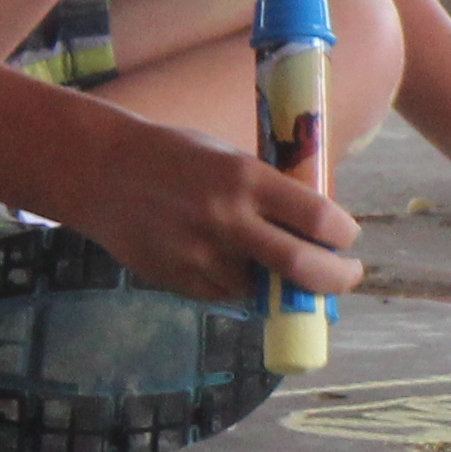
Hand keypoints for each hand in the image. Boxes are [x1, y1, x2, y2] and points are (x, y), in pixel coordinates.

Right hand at [67, 117, 363, 307]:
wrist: (102, 173)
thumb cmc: (174, 156)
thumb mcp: (228, 158)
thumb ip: (267, 189)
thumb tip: (316, 220)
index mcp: (245, 178)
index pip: (315, 216)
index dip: (342, 233)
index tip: (348, 236)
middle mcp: (227, 219)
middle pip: (301, 265)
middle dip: (336, 278)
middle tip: (347, 275)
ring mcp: (201, 256)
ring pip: (264, 288)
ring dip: (283, 286)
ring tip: (287, 271)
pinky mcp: (180, 281)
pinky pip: (228, 295)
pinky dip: (244, 288)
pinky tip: (240, 269)